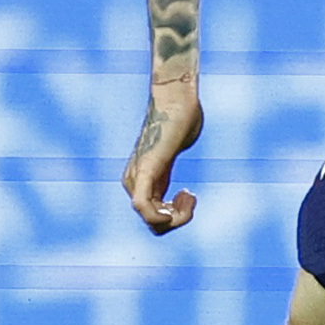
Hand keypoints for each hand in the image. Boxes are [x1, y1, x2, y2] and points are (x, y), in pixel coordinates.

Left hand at [124, 73, 203, 232]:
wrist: (177, 100)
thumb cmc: (179, 119)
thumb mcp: (176, 145)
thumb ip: (174, 154)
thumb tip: (181, 143)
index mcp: (140, 180)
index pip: (153, 217)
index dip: (177, 217)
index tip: (190, 195)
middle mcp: (133, 182)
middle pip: (154, 224)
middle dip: (179, 219)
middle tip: (191, 196)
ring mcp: (137, 178)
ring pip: (152, 221)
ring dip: (179, 216)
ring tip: (190, 195)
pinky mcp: (145, 171)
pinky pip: (144, 208)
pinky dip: (167, 212)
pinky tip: (186, 196)